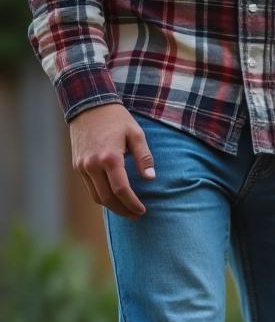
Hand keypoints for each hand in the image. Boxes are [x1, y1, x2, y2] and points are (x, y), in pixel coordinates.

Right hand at [68, 103, 154, 217]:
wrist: (88, 106)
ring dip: (111, 206)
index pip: (121, 190)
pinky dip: (101, 196)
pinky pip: (89, 188)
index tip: (142, 210)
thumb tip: (151, 178)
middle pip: (107, 198)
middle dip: (123, 210)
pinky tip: (114, 197)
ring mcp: (81, 166)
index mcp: (109, 157)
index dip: (132, 204)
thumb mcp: (136, 134)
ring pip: (96, 196)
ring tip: (126, 209)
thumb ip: (144, 157)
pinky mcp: (77, 165)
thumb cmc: (117, 119)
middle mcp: (92, 164)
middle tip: (136, 215)